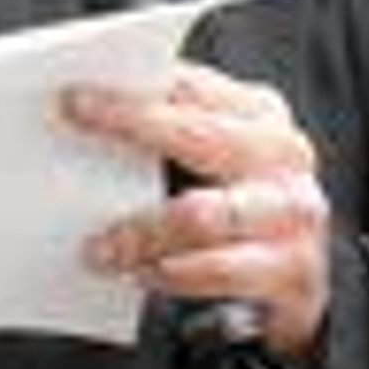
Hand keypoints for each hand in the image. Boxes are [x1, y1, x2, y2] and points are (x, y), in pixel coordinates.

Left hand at [65, 64, 333, 363]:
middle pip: (202, 135)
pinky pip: (220, 270)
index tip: (73, 96)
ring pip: (203, 214)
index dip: (134, 92)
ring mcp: (294, 211)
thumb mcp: (204, 159)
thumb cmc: (228, 205)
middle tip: (74, 134)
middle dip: (135, 129)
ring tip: (98, 250)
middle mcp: (283, 154)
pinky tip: (143, 273)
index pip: (194, 89)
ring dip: (141, 234)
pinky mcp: (295, 268)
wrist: (289, 280)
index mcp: (259, 114)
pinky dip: (172, 274)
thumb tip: (77, 115)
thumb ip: (162, 133)